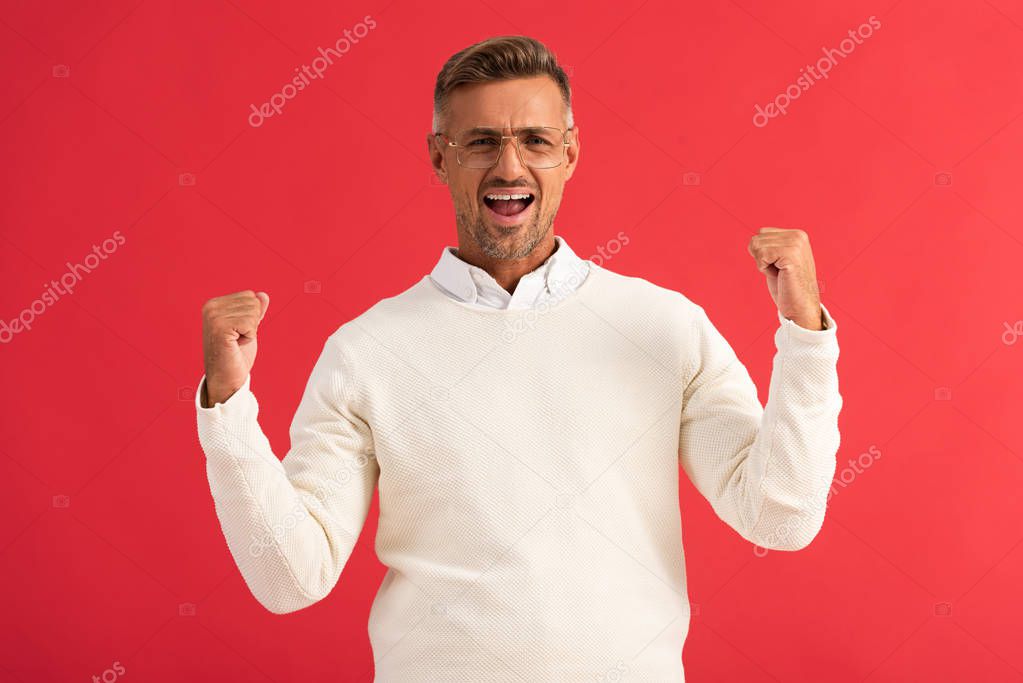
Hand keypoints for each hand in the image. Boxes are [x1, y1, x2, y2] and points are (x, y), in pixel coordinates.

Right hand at [201, 290, 269, 406]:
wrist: (226, 378)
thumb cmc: (236, 355)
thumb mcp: (248, 328)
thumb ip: (254, 311)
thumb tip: (263, 295)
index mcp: (214, 304)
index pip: (250, 296)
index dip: (251, 317)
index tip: (238, 332)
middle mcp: (211, 307)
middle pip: (253, 302)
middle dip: (252, 323)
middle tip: (238, 339)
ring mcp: (213, 317)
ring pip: (253, 312)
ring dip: (250, 331)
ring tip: (236, 342)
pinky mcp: (220, 327)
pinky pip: (251, 323)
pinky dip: (250, 336)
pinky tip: (236, 344)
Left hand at [747, 227, 822, 329]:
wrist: (801, 307)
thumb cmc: (787, 286)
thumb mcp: (778, 260)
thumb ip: (770, 246)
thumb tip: (751, 240)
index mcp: (796, 234)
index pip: (761, 232)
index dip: (762, 253)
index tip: (778, 265)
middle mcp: (798, 236)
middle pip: (756, 239)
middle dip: (761, 259)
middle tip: (779, 272)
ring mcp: (796, 244)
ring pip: (756, 246)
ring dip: (763, 264)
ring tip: (780, 273)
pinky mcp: (791, 255)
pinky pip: (761, 256)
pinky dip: (765, 269)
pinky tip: (780, 276)